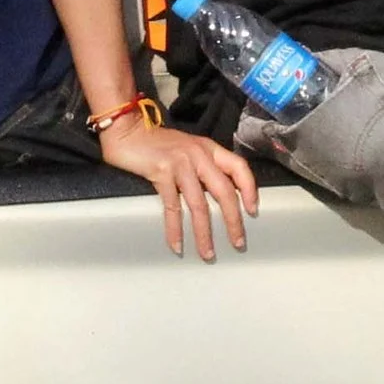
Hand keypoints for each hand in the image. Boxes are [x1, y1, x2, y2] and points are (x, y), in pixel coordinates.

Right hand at [99, 118, 258, 260]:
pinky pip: (172, 207)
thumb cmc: (160, 144)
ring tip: (207, 253)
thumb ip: (205, 166)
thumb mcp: (190, 149)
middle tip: (238, 242)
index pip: (239, 167)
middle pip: (223, 190)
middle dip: (233, 220)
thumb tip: (222, 194)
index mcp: (209, 148)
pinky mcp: (161, 173)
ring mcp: (180, 163)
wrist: (130, 130)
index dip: (249, 189)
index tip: (253, 211)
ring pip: (199, 204)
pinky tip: (177, 245)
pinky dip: (175, 230)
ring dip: (204, 233)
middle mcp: (199, 154)